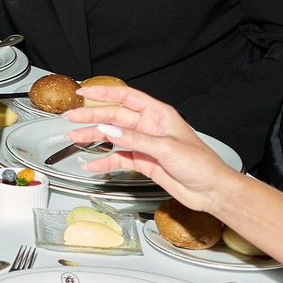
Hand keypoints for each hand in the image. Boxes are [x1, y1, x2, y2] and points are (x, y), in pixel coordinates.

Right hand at [63, 84, 244, 216]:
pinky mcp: (143, 161)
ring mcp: (145, 144)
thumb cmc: (201, 164)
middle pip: (114, 117)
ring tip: (75, 138)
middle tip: (71, 118)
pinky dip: (105, 160)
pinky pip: (119, 158)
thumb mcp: (166, 148)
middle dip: (91, 117)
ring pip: (113, 137)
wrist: (210, 190)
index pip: (126, 97)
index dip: (103, 93)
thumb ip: (135, 139)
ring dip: (94, 137)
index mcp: (158, 114)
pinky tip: (93, 164)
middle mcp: (149, 126)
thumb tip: (110, 130)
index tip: (84, 92)